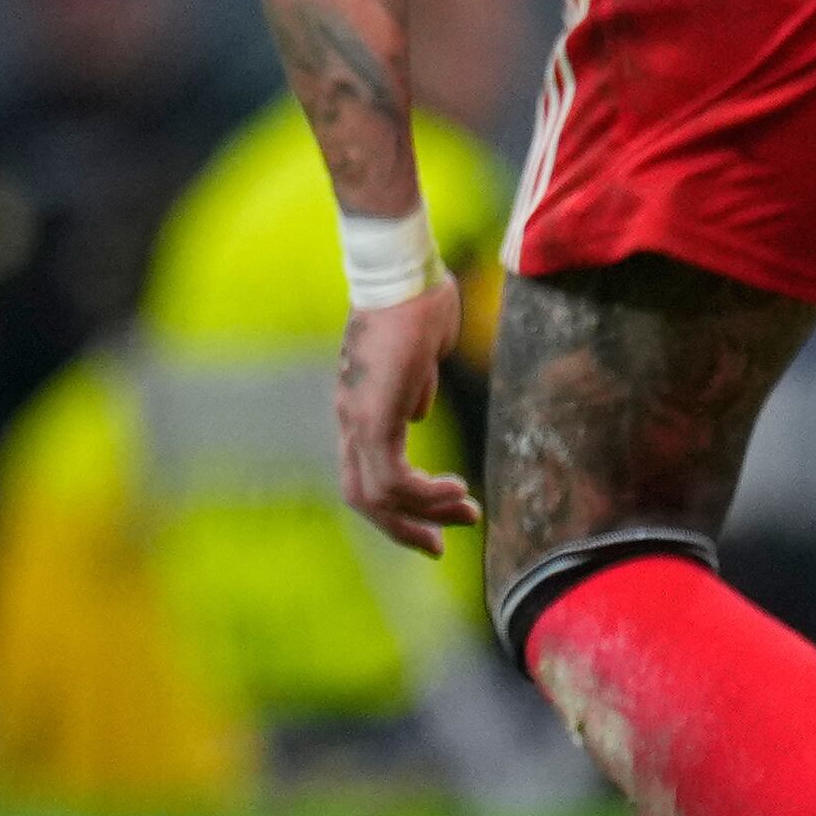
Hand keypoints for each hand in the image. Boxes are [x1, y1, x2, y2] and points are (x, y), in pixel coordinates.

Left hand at [331, 269, 475, 553]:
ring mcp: (358, 418)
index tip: (433, 521)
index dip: (396, 504)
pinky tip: (456, 490)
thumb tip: (417, 412)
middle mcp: (350, 419)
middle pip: (362, 497)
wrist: (401, 270)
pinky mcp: (374, 416)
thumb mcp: (420, 355)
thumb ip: (416, 387)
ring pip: (378, 495)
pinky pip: (394, 478)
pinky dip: (424, 494)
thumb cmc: (414, 301)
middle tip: (440, 546)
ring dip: (423, 514)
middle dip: (401, 528)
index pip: (366, 472)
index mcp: (360, 406)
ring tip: (465, 512)